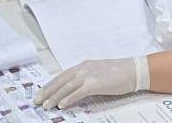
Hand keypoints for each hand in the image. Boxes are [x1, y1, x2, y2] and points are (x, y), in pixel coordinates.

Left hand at [35, 58, 149, 108]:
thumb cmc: (119, 73)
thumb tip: (75, 88)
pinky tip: (61, 105)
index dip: (50, 85)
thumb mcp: (99, 72)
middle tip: (37, 100)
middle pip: (60, 81)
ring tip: (46, 105)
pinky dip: (68, 98)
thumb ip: (86, 77)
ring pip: (66, 87)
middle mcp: (83, 68)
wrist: (134, 70)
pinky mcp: (95, 83)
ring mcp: (89, 75)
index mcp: (83, 65)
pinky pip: (78, 92)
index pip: (62, 76)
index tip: (41, 93)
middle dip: (47, 91)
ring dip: (54, 97)